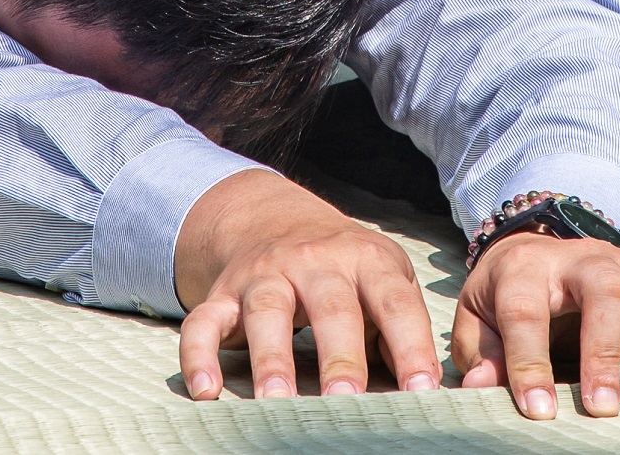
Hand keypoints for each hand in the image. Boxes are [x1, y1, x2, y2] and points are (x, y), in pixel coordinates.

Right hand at [175, 169, 442, 400]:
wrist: (272, 217)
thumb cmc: (343, 268)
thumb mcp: (381, 277)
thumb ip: (401, 325)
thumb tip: (421, 387)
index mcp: (365, 259)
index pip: (393, 303)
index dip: (410, 346)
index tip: (421, 392)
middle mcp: (313, 261)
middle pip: (330, 307)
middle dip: (340, 356)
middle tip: (347, 402)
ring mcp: (264, 275)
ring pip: (266, 312)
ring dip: (272, 358)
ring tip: (276, 403)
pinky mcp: (223, 293)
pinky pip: (204, 322)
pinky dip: (198, 355)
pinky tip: (205, 390)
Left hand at [452, 233, 619, 419]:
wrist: (538, 252)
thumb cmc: (508, 298)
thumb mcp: (479, 321)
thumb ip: (482, 354)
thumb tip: (479, 389)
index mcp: (527, 268)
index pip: (526, 310)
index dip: (530, 363)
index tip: (538, 411)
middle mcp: (584, 259)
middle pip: (605, 289)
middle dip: (604, 350)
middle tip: (602, 407)